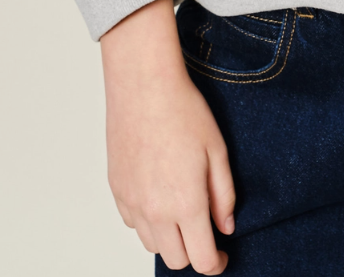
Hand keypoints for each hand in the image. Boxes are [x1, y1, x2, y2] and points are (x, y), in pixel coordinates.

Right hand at [100, 0, 235, 273]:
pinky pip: (133, 223)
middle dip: (194, 250)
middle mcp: (154, 212)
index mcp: (185, 205)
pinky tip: (159, 194)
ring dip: (170, 237)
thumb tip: (226, 226)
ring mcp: (132, 203)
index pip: (201, 260)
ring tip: (182, 207)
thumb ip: (224, 196)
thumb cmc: (183, 111)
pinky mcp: (116, 190)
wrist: (144, 85)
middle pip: (176, 259)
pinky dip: (148, 220)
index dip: (216, 264)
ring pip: (152, 244)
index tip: (222, 256)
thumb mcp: (217, 151)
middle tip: (205, 227)